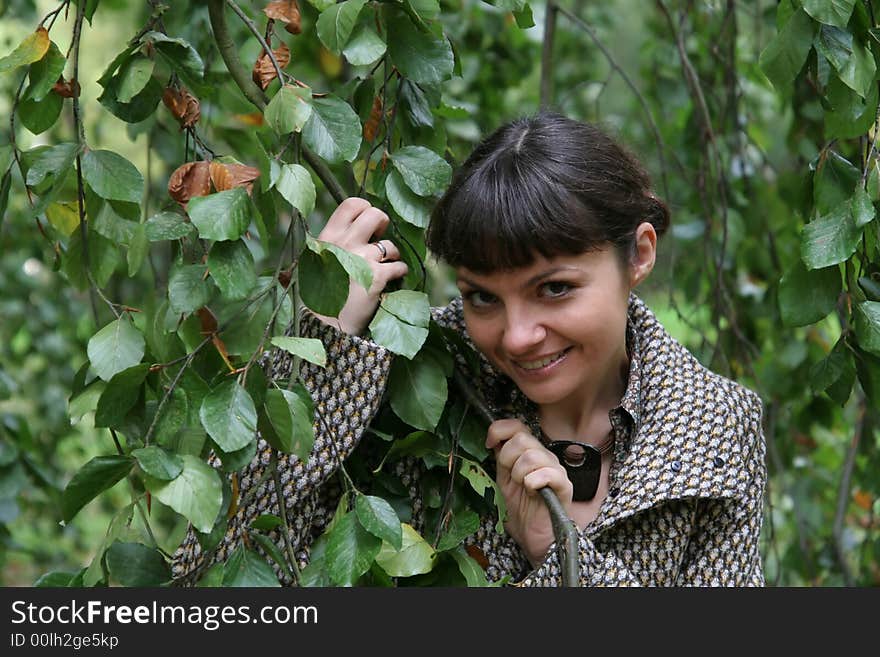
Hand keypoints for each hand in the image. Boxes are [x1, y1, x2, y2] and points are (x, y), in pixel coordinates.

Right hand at [313, 197, 407, 334]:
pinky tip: (393, 279)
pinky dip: (400, 272)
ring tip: (386, 264)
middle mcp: (346, 243)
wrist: (325, 324)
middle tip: (380, 237)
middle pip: (375, 214)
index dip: (365, 209)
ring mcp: (362, 259)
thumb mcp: (318, 261)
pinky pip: (399, 266)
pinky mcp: (377, 277)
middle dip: (383, 223)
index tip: (368, 224)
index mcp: (328, 237)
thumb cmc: (320, 294)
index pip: (351, 204)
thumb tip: (356, 229)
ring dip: (393, 254)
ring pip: (390, 245)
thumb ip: (334, 243)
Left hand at [486, 419, 573, 566]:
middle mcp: (544, 456)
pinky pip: (547, 473)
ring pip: (531, 456)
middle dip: (508, 459)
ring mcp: (556, 469)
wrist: (533, 537)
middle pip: (522, 439)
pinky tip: (533, 493)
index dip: (499, 430)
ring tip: (522, 487)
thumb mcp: (503, 481)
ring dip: (519, 474)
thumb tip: (494, 438)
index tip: (489, 445)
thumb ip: (501, 459)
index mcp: (529, 452)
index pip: (516, 425)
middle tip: (511, 478)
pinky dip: (533, 483)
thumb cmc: (520, 511)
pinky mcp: (564, 486)